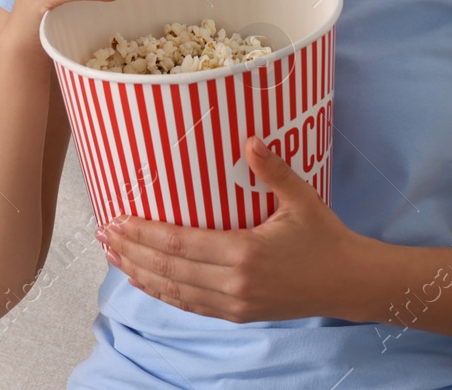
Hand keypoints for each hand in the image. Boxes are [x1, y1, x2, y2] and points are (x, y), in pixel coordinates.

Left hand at [95, 135, 369, 322]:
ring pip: (174, 291)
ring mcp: (234, 303)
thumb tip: (249, 138)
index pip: (179, 244)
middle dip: (131, 251)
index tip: (117, 220)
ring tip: (112, 256)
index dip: (144, 234)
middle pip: (168, 269)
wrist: (348, 283)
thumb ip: (273, 169)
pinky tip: (144, 281)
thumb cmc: (325, 238)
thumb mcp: (301, 198)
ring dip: (139, 273)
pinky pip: (190, 305)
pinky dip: (162, 293)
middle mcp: (234, 283)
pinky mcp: (238, 314)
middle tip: (103, 234)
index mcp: (244, 253)